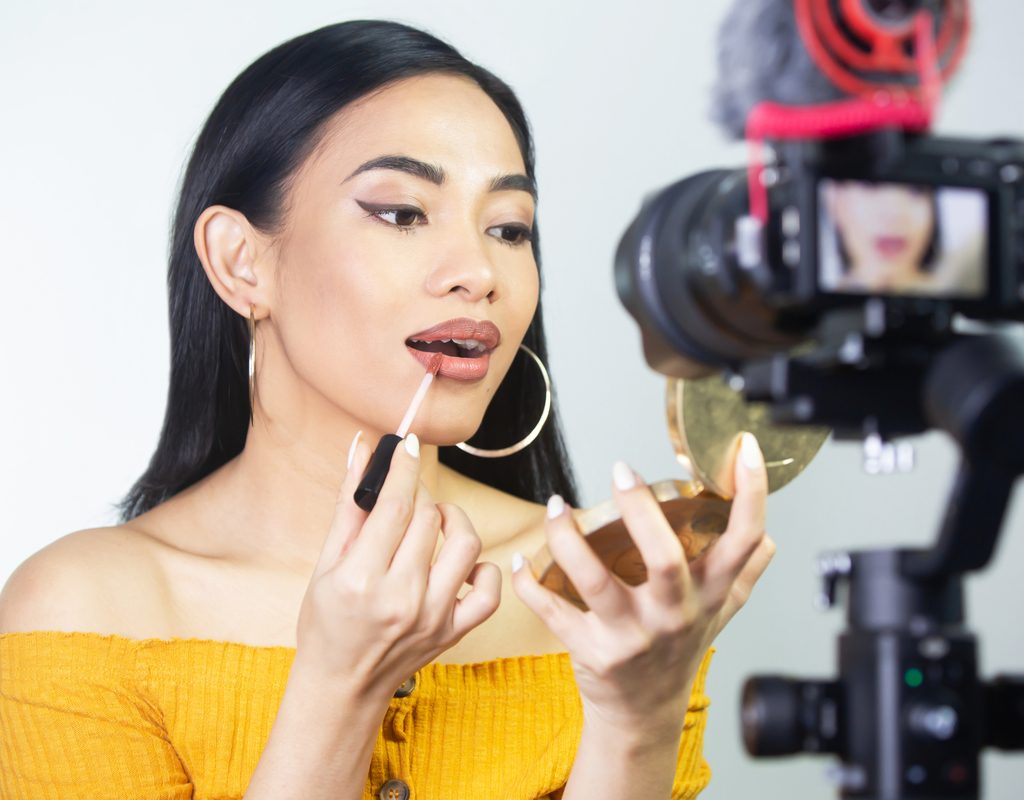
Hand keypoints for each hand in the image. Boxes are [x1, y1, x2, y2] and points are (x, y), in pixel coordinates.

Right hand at [295, 431, 501, 701]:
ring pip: (464, 545)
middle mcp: (401, 598)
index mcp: (361, 579)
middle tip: (406, 494)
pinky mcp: (453, 631)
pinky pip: (489, 591)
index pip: (395, 505)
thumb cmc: (326, 623)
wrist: (341, 685)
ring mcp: (432, 616)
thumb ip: (349, 505)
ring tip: (434, 520)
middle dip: (419, 493)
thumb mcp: (325, 564)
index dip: (404, 467)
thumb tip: (362, 449)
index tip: (408, 444)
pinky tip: (461, 562)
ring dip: (452, 520)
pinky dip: (483, 569)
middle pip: (427, 519)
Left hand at [511, 432, 774, 735]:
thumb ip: (744, 573)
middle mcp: (675, 615)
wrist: (643, 714)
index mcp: (709, 595)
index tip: (744, 448)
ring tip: (557, 506)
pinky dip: (531, 586)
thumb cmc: (679, 652)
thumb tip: (766, 535)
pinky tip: (520, 562)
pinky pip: (555, 613)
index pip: (742, 542)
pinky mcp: (594, 652)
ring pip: (597, 582)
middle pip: (665, 559)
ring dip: (569, 541)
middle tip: (621, 470)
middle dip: (640, 511)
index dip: (749, 494)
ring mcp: (633, 636)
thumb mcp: (719, 613)